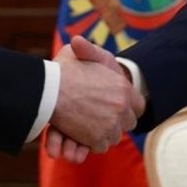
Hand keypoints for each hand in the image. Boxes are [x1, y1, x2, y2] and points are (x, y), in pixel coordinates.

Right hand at [48, 36, 142, 155]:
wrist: (47, 88)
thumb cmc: (61, 68)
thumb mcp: (76, 51)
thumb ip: (86, 49)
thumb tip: (77, 41)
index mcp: (123, 87)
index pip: (139, 105)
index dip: (129, 107)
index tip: (119, 106)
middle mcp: (121, 106)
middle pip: (129, 122)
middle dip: (118, 122)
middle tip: (103, 117)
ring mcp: (110, 124)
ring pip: (115, 136)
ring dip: (105, 133)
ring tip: (91, 125)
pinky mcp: (97, 138)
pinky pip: (101, 145)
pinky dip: (93, 143)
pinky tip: (84, 134)